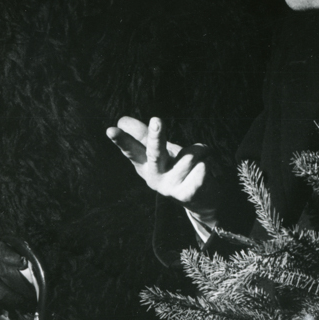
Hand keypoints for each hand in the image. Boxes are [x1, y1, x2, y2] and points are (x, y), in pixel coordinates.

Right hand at [106, 115, 222, 219]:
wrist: (201, 199)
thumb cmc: (177, 168)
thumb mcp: (159, 152)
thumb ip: (143, 137)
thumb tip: (121, 120)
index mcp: (144, 165)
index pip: (131, 149)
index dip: (121, 140)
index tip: (110, 130)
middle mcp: (154, 177)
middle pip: (155, 153)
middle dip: (156, 136)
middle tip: (157, 120)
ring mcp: (170, 187)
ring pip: (191, 154)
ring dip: (200, 152)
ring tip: (199, 161)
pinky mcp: (187, 194)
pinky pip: (203, 166)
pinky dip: (208, 162)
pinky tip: (205, 172)